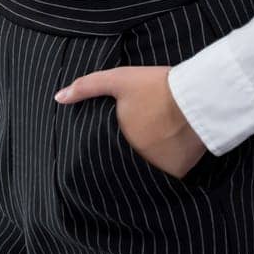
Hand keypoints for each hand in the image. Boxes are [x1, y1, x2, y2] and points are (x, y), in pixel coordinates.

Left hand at [54, 64, 209, 178]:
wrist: (196, 96)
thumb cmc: (156, 86)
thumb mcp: (119, 80)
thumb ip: (87, 86)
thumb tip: (57, 97)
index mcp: (119, 143)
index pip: (108, 154)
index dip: (114, 146)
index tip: (124, 135)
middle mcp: (136, 163)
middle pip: (130, 160)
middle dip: (135, 150)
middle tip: (148, 131)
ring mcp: (158, 171)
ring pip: (150, 167)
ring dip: (153, 158)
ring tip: (162, 136)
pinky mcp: (179, 174)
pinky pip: (170, 172)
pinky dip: (171, 163)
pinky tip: (175, 145)